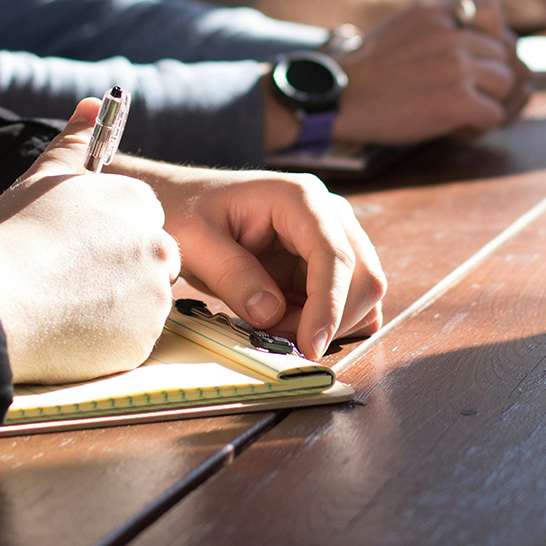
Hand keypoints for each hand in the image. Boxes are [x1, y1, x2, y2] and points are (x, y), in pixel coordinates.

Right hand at [0, 100, 179, 383]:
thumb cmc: (11, 236)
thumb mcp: (42, 178)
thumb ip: (75, 142)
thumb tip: (93, 103)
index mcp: (137, 202)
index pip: (141, 221)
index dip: (106, 237)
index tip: (75, 249)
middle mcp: (157, 244)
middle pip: (150, 261)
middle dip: (118, 272)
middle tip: (67, 280)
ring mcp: (154, 295)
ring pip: (142, 301)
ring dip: (114, 305)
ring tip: (61, 304)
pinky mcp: (144, 339)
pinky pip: (132, 339)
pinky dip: (107, 339)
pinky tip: (68, 330)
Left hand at [118, 163, 386, 357]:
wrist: (183, 202)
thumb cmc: (186, 212)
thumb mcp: (195, 242)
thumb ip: (233, 275)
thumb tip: (272, 313)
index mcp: (300, 198)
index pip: (334, 255)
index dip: (328, 305)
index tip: (310, 346)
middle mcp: (328, 213)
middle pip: (363, 275)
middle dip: (329, 319)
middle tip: (278, 339)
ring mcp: (332, 236)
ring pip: (362, 292)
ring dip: (328, 323)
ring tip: (274, 326)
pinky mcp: (326, 261)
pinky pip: (349, 299)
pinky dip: (328, 322)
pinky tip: (290, 323)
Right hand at [333, 0, 531, 145]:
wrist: (341, 97)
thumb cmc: (370, 69)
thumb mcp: (405, 25)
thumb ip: (443, 24)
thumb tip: (489, 42)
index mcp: (438, 10)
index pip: (492, 9)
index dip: (492, 34)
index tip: (473, 54)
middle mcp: (453, 34)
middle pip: (504, 54)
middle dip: (490, 78)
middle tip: (464, 95)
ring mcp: (458, 66)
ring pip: (506, 85)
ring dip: (489, 103)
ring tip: (459, 112)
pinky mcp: (459, 100)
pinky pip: (494, 115)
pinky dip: (477, 127)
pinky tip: (453, 128)